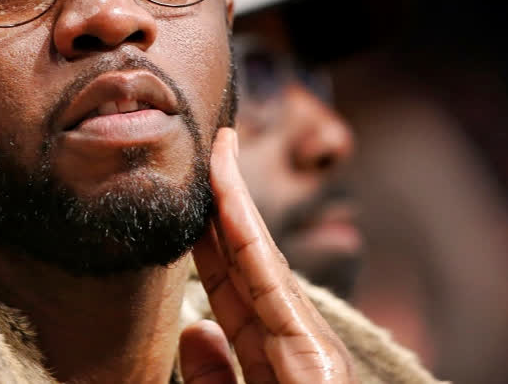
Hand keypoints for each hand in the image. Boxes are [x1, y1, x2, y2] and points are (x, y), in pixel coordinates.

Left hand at [180, 128, 355, 383]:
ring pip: (262, 258)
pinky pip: (270, 282)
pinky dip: (247, 232)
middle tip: (215, 146)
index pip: (237, 287)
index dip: (213, 238)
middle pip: (252, 260)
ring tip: (220, 150)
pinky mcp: (314, 355)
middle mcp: (302, 342)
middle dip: (228, 201)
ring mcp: (314, 348)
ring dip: (236, 201)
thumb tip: (195, 327)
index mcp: (282, 357)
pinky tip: (226, 195)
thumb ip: (215, 375)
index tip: (194, 201)